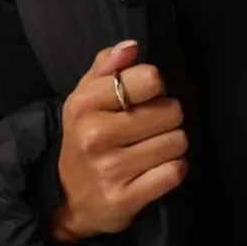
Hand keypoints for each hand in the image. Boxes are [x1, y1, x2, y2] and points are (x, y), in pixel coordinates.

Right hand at [49, 41, 188, 242]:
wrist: (69, 198)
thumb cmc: (87, 136)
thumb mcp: (86, 97)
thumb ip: (107, 65)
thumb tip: (131, 47)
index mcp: (85, 104)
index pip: (149, 79)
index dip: (155, 86)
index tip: (145, 96)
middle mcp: (95, 136)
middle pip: (172, 111)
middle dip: (167, 117)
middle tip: (150, 127)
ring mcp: (110, 169)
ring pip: (178, 142)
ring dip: (172, 145)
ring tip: (153, 148)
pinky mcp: (125, 198)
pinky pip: (175, 172)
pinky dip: (173, 170)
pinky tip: (157, 169)